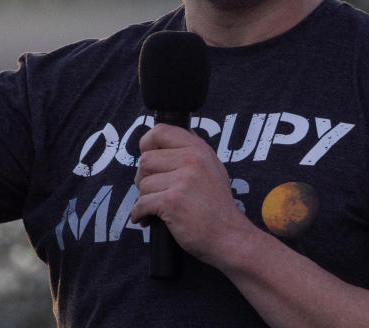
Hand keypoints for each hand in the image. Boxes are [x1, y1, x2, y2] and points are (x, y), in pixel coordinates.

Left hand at [130, 123, 251, 264]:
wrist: (229, 237)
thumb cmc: (218, 207)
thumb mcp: (213, 168)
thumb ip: (192, 152)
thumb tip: (167, 137)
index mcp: (199, 149)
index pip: (160, 131)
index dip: (147, 145)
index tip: (148, 160)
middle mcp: (192, 160)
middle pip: (146, 160)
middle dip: (143, 178)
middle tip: (153, 191)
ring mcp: (182, 180)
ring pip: (143, 184)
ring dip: (144, 199)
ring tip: (156, 208)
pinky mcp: (172, 201)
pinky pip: (141, 203)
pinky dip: (139, 213)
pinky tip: (145, 218)